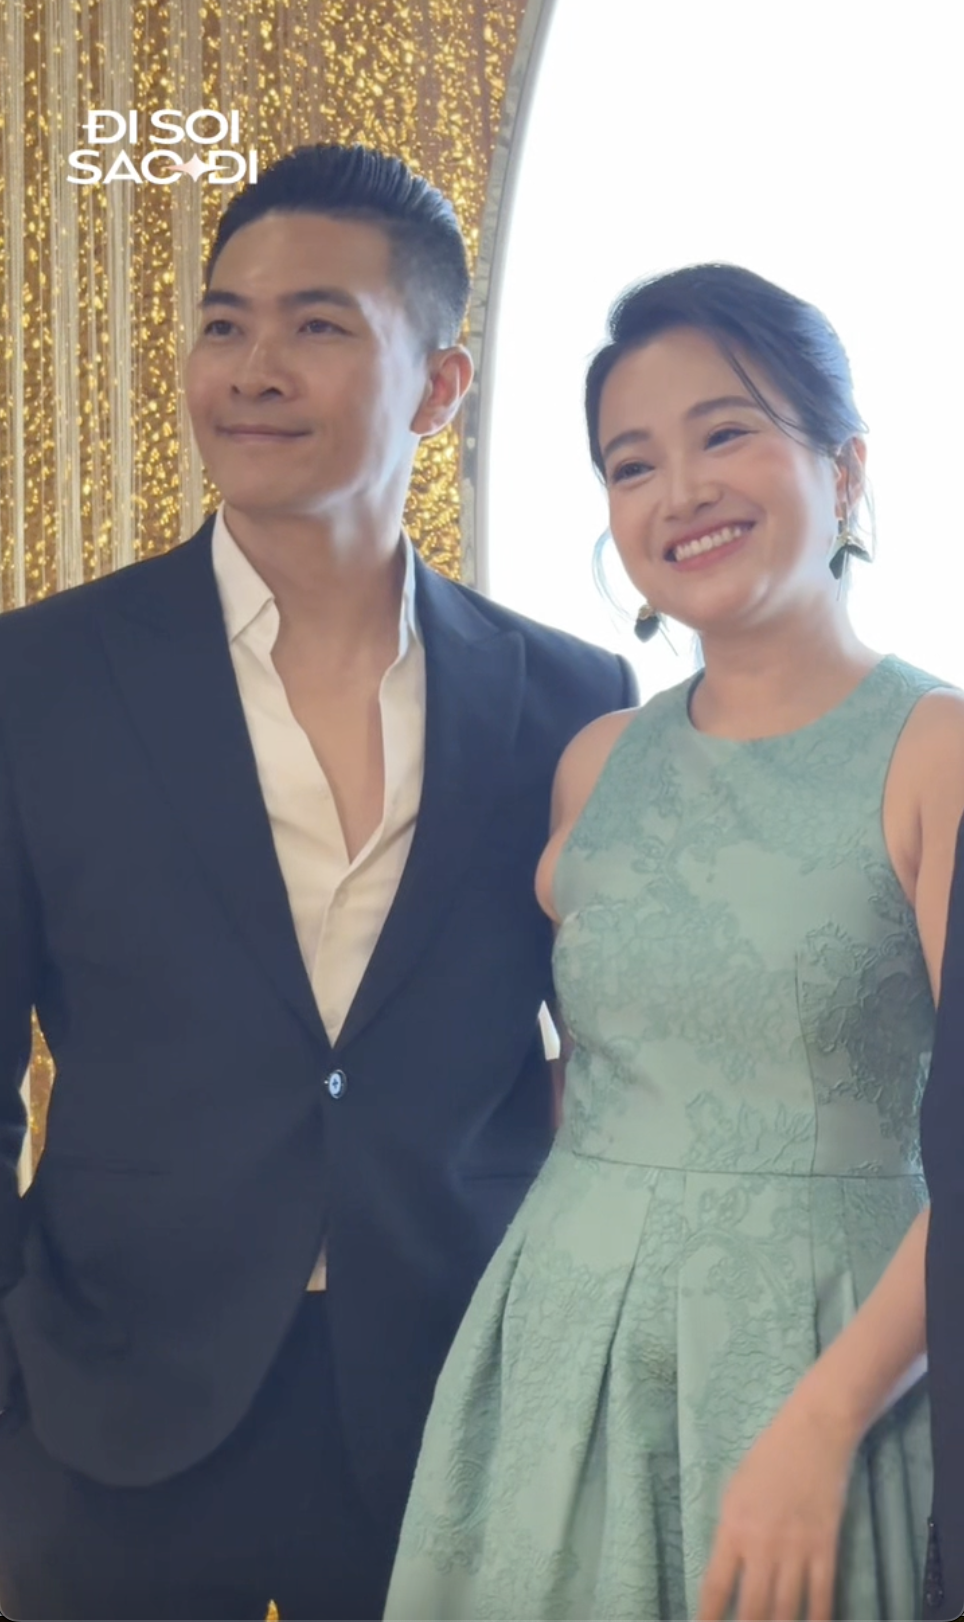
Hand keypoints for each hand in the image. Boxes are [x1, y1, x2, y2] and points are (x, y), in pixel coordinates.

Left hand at [696, 1395, 857, 1620]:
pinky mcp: (827, 1548)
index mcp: (733, 1527)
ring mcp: (797, 1550)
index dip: (708, 1619)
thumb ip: (731, 1533)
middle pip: (752, 1609)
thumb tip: (728, 1574)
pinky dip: (817, 1619)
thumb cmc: (768, 1457)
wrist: (814, 1434)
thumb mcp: (735, 1491)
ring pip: (786, 1611)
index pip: (715, 1587)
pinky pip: (822, 1597)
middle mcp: (763, 1545)